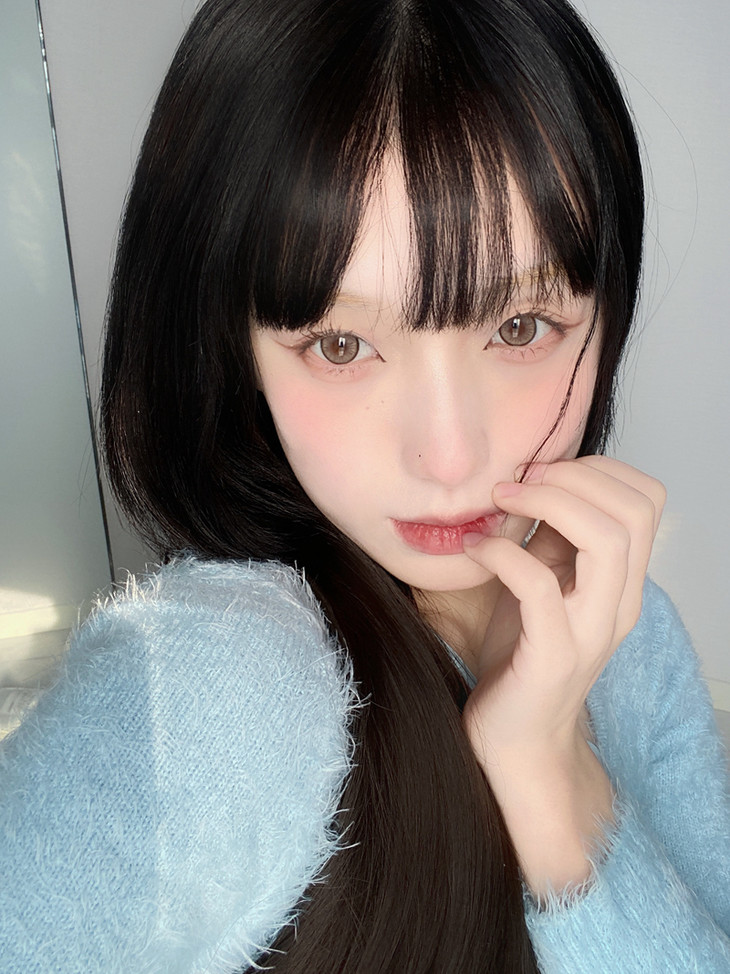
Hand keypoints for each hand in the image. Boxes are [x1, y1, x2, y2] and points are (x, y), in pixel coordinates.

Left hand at [461, 455, 664, 893]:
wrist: (514, 740)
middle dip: (571, 478)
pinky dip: (503, 553)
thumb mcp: (542, 582)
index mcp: (621, 582)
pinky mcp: (551, 656)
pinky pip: (539, 586)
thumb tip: (537, 479)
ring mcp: (590, 631)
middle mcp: (618, 605)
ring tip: (499, 502)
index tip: (541, 470)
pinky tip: (475, 549)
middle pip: (633, 512)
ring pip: (606, 541)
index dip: (597, 469)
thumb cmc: (521, 656)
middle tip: (516, 483)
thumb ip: (551, 538)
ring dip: (547, 503)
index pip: (647, 501)